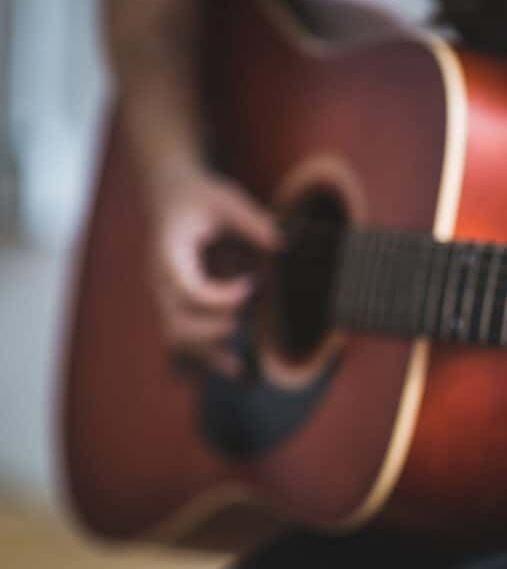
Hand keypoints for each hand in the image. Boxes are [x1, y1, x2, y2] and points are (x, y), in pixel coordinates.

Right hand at [146, 162, 279, 375]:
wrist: (171, 198)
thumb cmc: (201, 198)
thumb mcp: (226, 198)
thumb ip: (252, 220)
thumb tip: (281, 242)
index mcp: (170, 252)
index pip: (186, 286)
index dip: (219, 296)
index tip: (253, 285)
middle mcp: (162, 280)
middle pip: (175, 322)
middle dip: (211, 331)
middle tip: (243, 322)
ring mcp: (167, 297)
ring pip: (177, 339)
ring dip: (208, 355)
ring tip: (242, 369)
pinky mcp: (177, 306)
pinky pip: (183, 342)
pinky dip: (205, 358)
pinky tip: (235, 370)